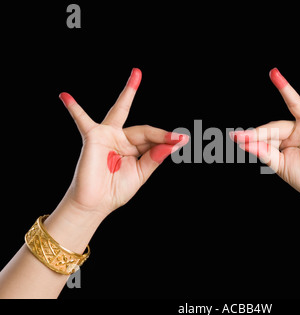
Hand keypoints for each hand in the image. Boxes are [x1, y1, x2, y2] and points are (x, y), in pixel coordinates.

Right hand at [57, 68, 187, 221]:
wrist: (95, 204)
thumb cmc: (116, 190)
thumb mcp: (140, 174)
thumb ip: (154, 158)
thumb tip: (172, 144)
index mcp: (134, 149)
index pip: (153, 140)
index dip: (166, 141)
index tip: (183, 140)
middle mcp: (121, 139)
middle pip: (144, 129)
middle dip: (160, 131)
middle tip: (178, 129)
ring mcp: (107, 136)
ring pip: (122, 113)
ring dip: (128, 92)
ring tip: (137, 74)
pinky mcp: (93, 137)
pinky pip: (82, 120)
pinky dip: (74, 108)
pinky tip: (65, 96)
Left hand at [230, 68, 299, 206]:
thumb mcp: (280, 165)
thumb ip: (265, 152)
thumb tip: (244, 140)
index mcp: (287, 139)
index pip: (267, 135)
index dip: (252, 139)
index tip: (235, 140)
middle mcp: (298, 129)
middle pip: (275, 125)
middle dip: (259, 133)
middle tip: (239, 136)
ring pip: (295, 105)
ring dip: (285, 89)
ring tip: (274, 75)